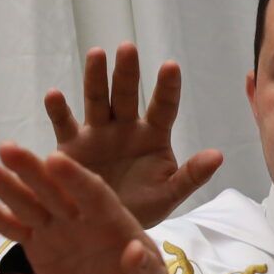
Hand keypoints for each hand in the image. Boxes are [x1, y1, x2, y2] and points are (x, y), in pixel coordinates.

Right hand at [0, 145, 177, 273]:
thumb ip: (146, 271)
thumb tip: (135, 251)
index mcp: (114, 220)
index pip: (94, 194)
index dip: (75, 178)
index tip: (56, 160)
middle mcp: (82, 217)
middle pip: (55, 190)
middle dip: (32, 170)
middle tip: (7, 148)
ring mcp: (58, 229)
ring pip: (29, 203)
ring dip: (5, 184)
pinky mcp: (38, 244)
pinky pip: (14, 228)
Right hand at [43, 43, 223, 228]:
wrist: (104, 225)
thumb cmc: (142, 207)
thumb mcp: (169, 194)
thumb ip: (192, 175)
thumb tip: (219, 155)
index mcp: (153, 136)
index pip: (163, 107)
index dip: (167, 87)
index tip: (170, 65)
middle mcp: (125, 128)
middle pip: (127, 94)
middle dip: (127, 72)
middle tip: (128, 48)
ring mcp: (97, 133)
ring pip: (97, 100)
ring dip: (95, 78)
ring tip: (96, 54)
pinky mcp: (71, 145)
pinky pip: (64, 124)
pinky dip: (58, 110)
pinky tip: (54, 95)